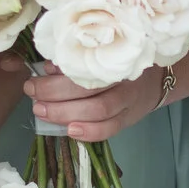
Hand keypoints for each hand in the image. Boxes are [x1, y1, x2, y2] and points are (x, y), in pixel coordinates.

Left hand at [24, 63, 163, 141]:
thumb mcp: (99, 54)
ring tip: (43, 113)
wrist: (156, 79)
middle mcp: (122, 80)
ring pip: (98, 112)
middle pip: (88, 92)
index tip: (32, 81)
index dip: (54, 80)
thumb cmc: (118, 63)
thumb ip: (73, 60)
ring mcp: (128, 102)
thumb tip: (46, 68)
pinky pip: (110, 129)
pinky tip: (70, 131)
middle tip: (33, 98)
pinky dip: (89, 133)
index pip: (81, 71)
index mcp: (111, 59)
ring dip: (66, 115)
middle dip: (55, 97)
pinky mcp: (129, 120)